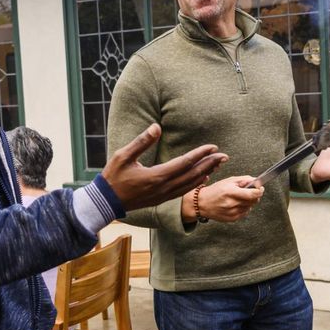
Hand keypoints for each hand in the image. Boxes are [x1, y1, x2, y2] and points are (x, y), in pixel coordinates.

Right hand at [103, 123, 227, 210]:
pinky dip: (196, 184)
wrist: (106, 202)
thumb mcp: (123, 155)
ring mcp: (163, 195)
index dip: (200, 154)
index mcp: (156, 176)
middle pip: (193, 175)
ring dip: (206, 173)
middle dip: (210, 164)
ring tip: (218, 165)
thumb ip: (142, 141)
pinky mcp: (161, 199)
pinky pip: (184, 191)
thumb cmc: (113, 177)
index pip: (185, 163)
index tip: (213, 146)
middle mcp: (164, 187)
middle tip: (224, 156)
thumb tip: (156, 127)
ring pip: (190, 184)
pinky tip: (203, 178)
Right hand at [185, 176, 262, 222]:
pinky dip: (244, 208)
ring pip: (250, 207)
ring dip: (248, 202)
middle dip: (254, 195)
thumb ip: (244, 180)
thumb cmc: (215, 190)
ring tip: (238, 198)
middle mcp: (232, 203)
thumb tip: (256, 181)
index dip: (259, 191)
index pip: (252, 194)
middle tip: (249, 191)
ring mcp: (232, 212)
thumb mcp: (228, 181)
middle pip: (253, 201)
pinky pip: (245, 212)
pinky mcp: (232, 219)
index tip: (261, 188)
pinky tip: (235, 204)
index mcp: (230, 192)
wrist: (202, 203)